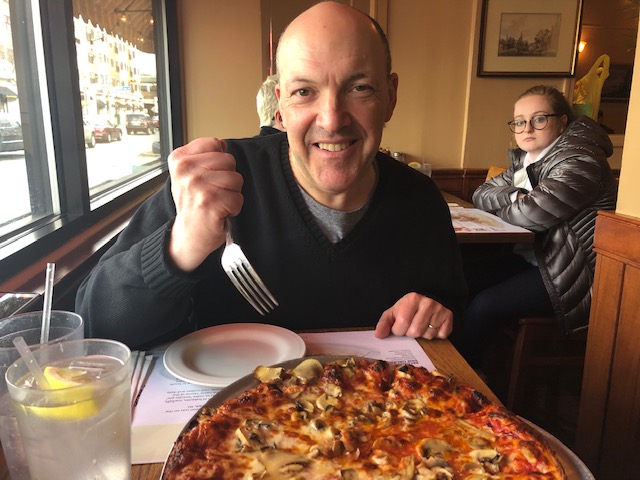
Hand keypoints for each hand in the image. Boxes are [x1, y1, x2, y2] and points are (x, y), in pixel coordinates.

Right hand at [167, 137, 243, 271]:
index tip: (207, 175)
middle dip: (227, 177)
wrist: (188, 235)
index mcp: (179, 159)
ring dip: (231, 193)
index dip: (218, 161)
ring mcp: (198, 187)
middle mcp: (186, 171)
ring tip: (216, 201)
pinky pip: (238, 198)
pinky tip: (220, 212)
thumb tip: (222, 144)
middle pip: (229, 160)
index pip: (215, 143)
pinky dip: (234, 208)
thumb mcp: (189, 174)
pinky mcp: (211, 204)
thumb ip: (205, 155)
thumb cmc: (193, 203)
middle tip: (213, 192)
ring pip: (236, 179)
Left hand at [374, 292, 452, 339]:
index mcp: (411, 299)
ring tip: (422, 325)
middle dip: (410, 333)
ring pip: (428, 335)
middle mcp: (427, 303)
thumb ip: (384, 323)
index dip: (399, 330)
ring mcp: (439, 310)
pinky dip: (435, 335)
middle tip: (411, 325)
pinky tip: (432, 326)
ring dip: (423, 334)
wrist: (429, 300)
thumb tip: (378, 335)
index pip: (402, 325)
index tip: (400, 326)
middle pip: (415, 332)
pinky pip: (440, 335)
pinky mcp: (449, 317)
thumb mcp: (394, 312)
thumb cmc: (409, 308)